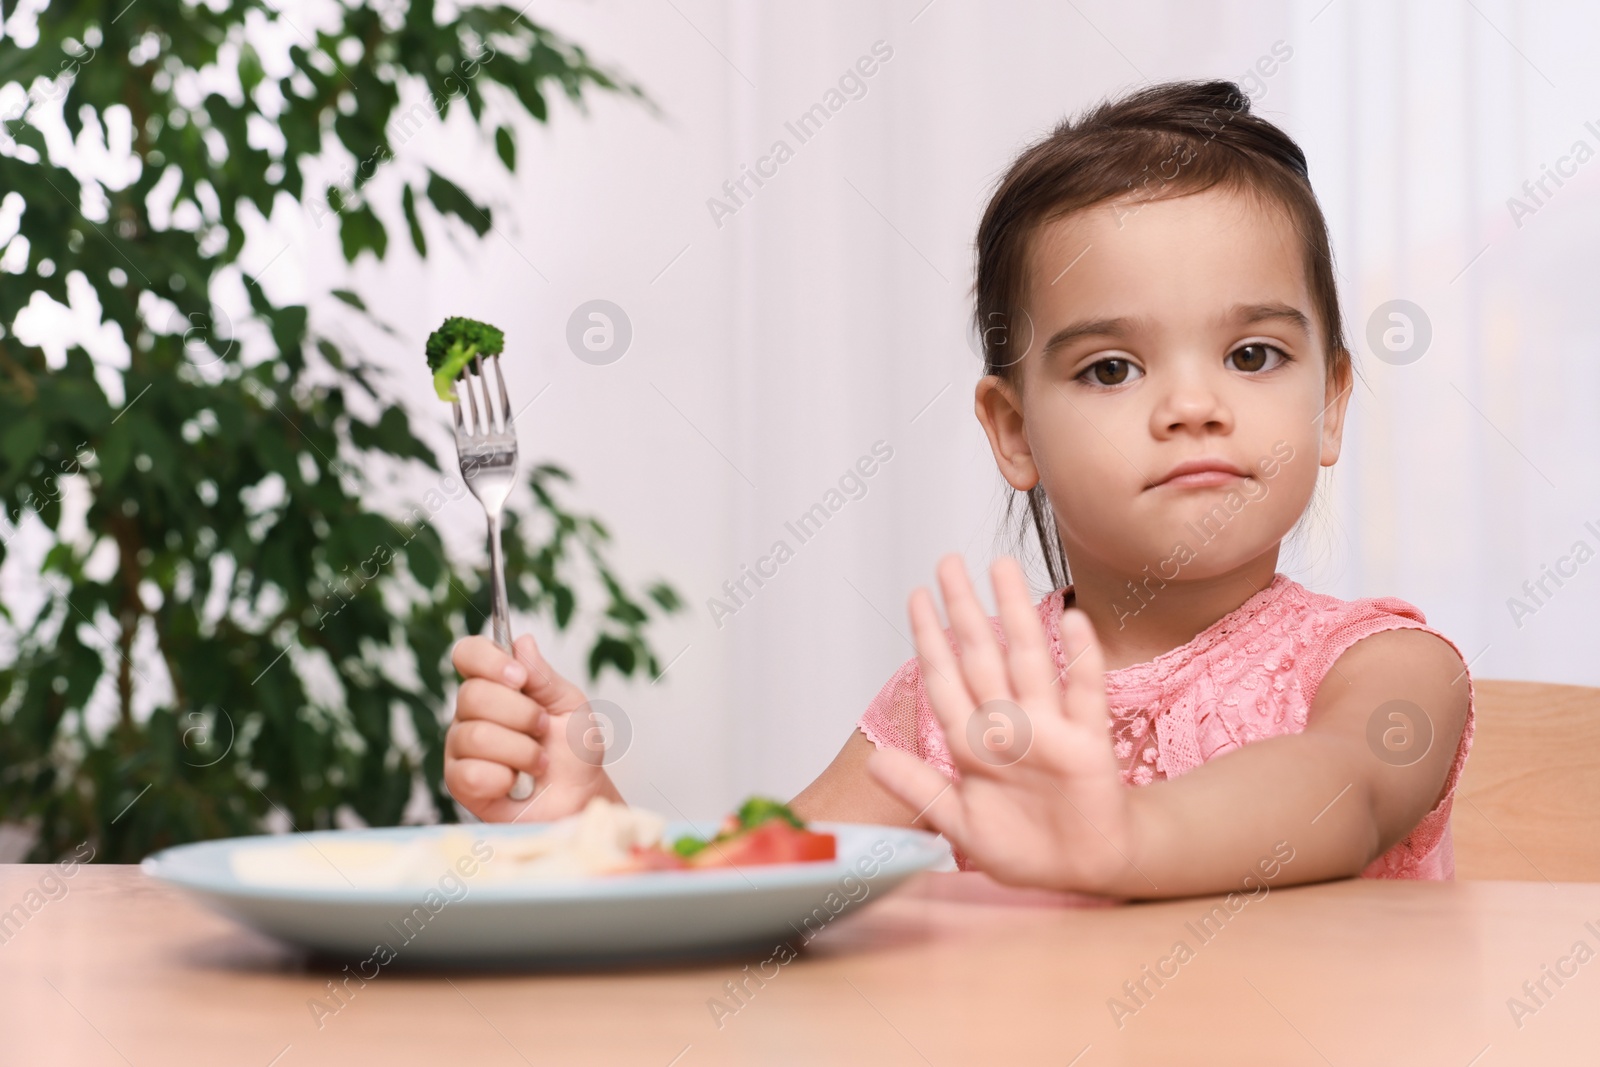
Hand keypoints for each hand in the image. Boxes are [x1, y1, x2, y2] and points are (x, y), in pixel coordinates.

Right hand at [445, 633, 621, 822]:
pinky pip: (472, 773)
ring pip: (476, 735)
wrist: (579, 799)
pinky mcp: (459, 781)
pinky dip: (505, 778)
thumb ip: (544, 677)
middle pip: (473, 694)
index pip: (469, 654)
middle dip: (522, 715)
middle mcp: (472, 712)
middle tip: (542, 730)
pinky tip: (515, 782)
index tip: (520, 678)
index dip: (488, 660)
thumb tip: (522, 642)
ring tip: (537, 762)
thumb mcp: (570, 706)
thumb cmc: (574, 754)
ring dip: (521, 751)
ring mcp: (462, 746)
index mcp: (497, 685)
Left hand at [866, 554, 1139, 893]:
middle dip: (964, 609)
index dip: (929, 639)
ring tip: (1002, 568)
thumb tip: (874, 762)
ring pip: (1028, 660)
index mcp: (973, 744)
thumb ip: (922, 790)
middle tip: (949, 562)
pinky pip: (1084, 694)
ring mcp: (1049, 729)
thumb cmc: (1022, 846)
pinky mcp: (1087, 744)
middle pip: (982, 655)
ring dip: (1015, 614)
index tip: (917, 598)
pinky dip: (1080, 658)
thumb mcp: (961, 824)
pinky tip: (1072, 621)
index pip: (945, 679)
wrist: (1082, 870)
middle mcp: (1008, 726)